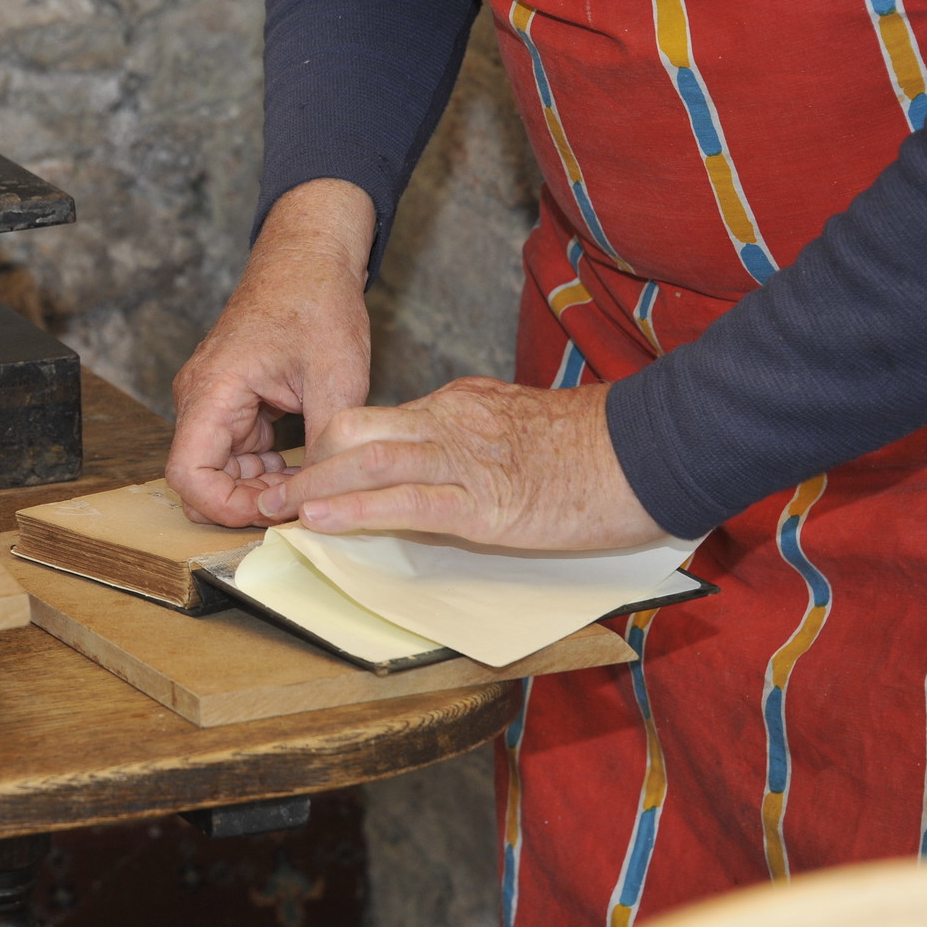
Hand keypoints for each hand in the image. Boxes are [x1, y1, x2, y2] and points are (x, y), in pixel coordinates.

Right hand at [166, 180, 375, 526]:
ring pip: (221, 469)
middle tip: (301, 505)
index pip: (188, 475)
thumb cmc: (317, 300)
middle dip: (248, 502)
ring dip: (261, 486)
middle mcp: (200, 398)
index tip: (275, 513)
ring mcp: (213, 400)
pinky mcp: (231, 401)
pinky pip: (236, 452)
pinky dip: (267, 467)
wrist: (309, 255)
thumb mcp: (337, 377)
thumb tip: (325, 495)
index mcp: (212, 390)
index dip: (225, 508)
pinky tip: (306, 464)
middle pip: (201, 479)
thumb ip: (326, 443)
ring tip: (311, 484)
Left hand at [254, 377, 665, 549]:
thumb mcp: (521, 431)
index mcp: (461, 407)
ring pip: (371, 461)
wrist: (658, 448)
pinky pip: (408, 502)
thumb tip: (439, 467)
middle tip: (268, 494)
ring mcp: (467, 461)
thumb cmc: (600, 450)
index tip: (299, 472)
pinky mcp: (487, 504)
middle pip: (358, 430)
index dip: (330, 448)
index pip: (378, 420)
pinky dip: (357, 511)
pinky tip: (321, 519)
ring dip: (316, 487)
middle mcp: (453, 424)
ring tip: (275, 509)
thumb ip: (476, 442)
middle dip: (308, 464)